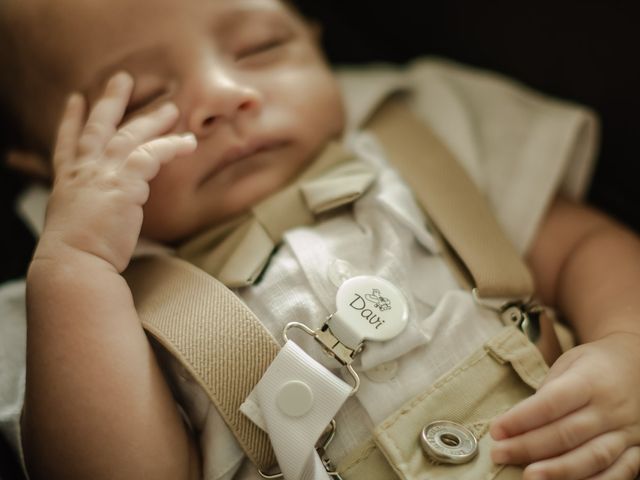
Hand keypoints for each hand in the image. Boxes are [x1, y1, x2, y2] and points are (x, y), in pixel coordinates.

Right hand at [38, 72, 196, 271]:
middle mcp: (82, 172)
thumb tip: (101, 220)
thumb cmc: (77, 256)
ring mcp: (102, 173)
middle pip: (97, 126)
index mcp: (67, 182)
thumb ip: (88, 213)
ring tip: (170, 107)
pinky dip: (171, 146)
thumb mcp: (73, 227)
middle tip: (122, 79)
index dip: (71, 120)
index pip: (67, 143)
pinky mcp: (124, 182)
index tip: (75, 100)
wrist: (74, 263)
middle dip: (110, 100)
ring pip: (129, 134)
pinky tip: (188, 141)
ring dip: (151, 118)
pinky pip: (152, 154)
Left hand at [490, 332, 639, 478]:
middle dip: (529, 447)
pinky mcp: (639, 450)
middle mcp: (610, 408)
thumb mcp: (568, 365)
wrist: (637, 364)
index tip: (496, 430)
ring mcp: (627, 431)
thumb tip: (518, 423)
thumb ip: (547, 393)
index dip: (521, 418)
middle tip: (499, 454)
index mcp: (589, 381)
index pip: (551, 403)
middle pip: (567, 433)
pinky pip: (619, 473)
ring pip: (593, 457)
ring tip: (528, 476)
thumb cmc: (592, 366)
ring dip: (558, 471)